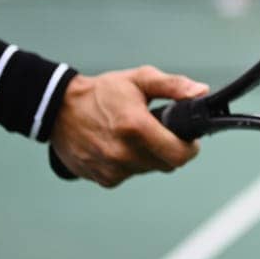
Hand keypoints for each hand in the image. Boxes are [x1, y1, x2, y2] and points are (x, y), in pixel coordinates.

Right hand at [50, 66, 208, 187]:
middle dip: (169, 149)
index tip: (187, 138)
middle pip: (167, 164)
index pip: (180, 155)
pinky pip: (130, 175)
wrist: (58, 110)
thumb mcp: (139, 79)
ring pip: (149, 169)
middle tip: (159, 131)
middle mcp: (123, 153)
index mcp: (136, 128)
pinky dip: (130, 163)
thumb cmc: (101, 93)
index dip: (189, 147)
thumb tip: (201, 92)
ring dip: (150, 156)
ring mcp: (112, 169)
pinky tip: (119, 145)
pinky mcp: (103, 179)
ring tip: (135, 135)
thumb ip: (173, 85)